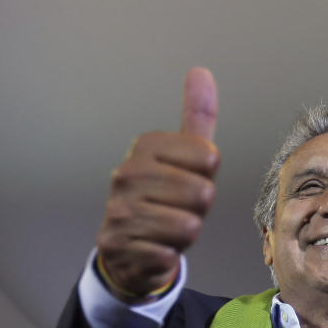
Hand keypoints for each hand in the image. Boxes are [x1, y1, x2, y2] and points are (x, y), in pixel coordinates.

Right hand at [95, 67, 219, 298]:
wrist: (129, 247)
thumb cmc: (165, 197)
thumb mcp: (184, 156)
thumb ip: (196, 117)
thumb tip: (201, 71)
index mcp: (145, 146)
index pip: (209, 157)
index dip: (207, 176)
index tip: (187, 180)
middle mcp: (125, 174)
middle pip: (203, 193)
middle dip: (199, 208)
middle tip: (178, 208)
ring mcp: (118, 210)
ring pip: (189, 225)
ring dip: (185, 234)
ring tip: (166, 228)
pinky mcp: (118, 245)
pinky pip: (169, 254)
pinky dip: (169, 256)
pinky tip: (153, 248)